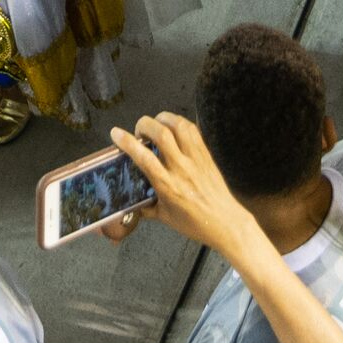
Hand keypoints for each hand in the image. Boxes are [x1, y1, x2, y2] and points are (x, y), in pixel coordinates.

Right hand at [110, 113, 273, 272]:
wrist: (226, 222)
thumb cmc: (194, 223)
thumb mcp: (164, 217)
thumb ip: (145, 207)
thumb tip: (130, 202)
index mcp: (168, 186)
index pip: (144, 157)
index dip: (127, 142)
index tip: (115, 133)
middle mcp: (181, 168)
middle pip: (162, 133)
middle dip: (144, 124)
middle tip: (138, 131)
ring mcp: (196, 159)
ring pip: (179, 126)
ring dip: (163, 119)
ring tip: (155, 124)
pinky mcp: (206, 154)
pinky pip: (193, 130)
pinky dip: (179, 123)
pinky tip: (172, 127)